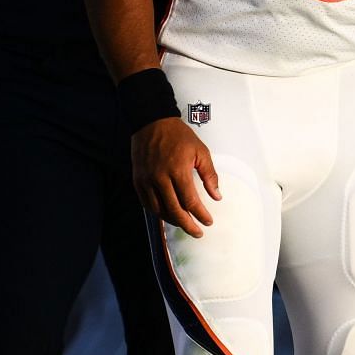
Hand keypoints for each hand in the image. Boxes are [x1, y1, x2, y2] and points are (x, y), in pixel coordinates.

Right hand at [132, 117, 220, 235]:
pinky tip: (167, 214)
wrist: (152, 121)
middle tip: (197, 232)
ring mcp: (146, 180)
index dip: (200, 215)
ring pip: (159, 210)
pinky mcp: (137, 180)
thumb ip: (209, 175)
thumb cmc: (178, 135)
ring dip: (172, 221)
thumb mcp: (200, 151)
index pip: (190, 201)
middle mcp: (160, 178)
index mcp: (178, 170)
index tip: (208, 222)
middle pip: (174, 211)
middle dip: (187, 225)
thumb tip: (217, 196)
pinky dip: (157, 212)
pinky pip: (147, 203)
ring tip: (184, 224)